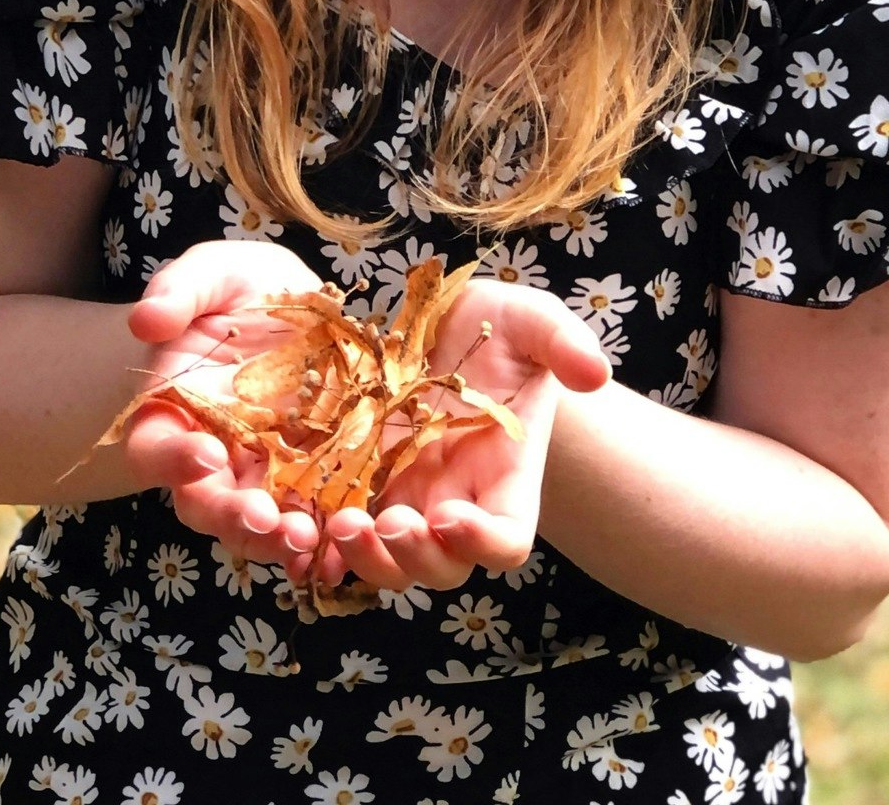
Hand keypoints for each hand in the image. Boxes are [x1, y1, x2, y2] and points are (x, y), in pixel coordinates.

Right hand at [123, 240, 326, 568]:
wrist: (296, 306)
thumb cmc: (240, 288)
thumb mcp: (214, 273)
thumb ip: (180, 290)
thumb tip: (146, 319)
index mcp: (174, 409)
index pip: (154, 447)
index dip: (172, 459)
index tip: (207, 454)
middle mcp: (213, 452)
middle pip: (205, 503)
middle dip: (230, 517)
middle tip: (262, 519)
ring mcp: (265, 470)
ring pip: (259, 521)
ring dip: (278, 538)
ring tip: (307, 539)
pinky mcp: (314, 475)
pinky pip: (314, 515)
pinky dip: (325, 536)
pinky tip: (343, 547)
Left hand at [289, 277, 610, 596]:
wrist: (444, 330)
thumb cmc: (499, 332)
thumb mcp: (531, 322)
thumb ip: (563, 341)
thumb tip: (595, 371)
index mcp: (504, 478)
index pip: (507, 540)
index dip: (483, 541)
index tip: (452, 513)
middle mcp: (453, 502)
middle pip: (441, 566)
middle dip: (412, 557)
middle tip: (383, 522)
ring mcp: (402, 499)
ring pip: (385, 563)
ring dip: (361, 557)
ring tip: (335, 521)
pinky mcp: (353, 485)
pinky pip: (334, 534)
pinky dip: (315, 540)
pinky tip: (292, 522)